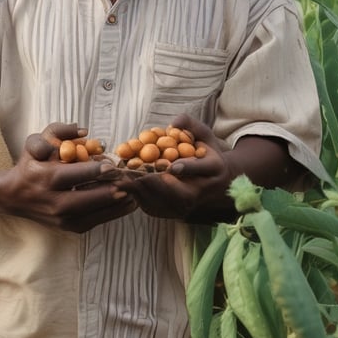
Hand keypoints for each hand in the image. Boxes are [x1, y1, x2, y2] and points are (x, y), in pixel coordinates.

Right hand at [0, 121, 136, 231]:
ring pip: (92, 214)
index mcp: (45, 178)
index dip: (94, 171)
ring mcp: (60, 218)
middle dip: (109, 192)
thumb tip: (83, 130)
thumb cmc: (29, 165)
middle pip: (85, 199)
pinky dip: (112, 214)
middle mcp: (52, 201)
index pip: (72, 175)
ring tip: (135, 195)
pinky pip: (93, 222)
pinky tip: (126, 204)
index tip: (112, 167)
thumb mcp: (35, 142)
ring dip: (116, 206)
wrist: (13, 197)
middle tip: (129, 183)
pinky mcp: (67, 227)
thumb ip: (58, 131)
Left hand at [112, 114, 304, 223]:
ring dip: (142, 191)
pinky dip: (138, 198)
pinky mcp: (175, 214)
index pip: (200, 169)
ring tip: (121, 179)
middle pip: (179, 193)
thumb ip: (189, 125)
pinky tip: (123, 187)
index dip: (187, 168)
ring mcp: (189, 206)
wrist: (216, 180)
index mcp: (214, 168)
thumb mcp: (203, 134)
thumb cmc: (205, 152)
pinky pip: (155, 208)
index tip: (172, 165)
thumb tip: (173, 124)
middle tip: (133, 172)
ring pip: (164, 202)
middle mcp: (203, 191)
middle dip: (155, 183)